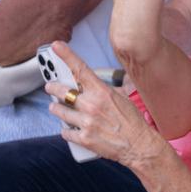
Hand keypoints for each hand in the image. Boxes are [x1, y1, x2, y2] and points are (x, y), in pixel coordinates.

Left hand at [45, 41, 165, 171]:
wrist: (139, 145)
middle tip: (51, 87)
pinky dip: (66, 130)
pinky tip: (69, 128)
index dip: (66, 56)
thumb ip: (104, 91)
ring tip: (56, 107)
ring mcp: (87, 122)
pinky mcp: (84, 139)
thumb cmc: (132, 121)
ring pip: (60, 111)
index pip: (81, 69)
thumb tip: (93, 86)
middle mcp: (92, 105)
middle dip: (53, 88)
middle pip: (63, 91)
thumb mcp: (122, 99)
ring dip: (56, 108)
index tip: (56, 46)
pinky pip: (66, 132)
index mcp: (102, 92)